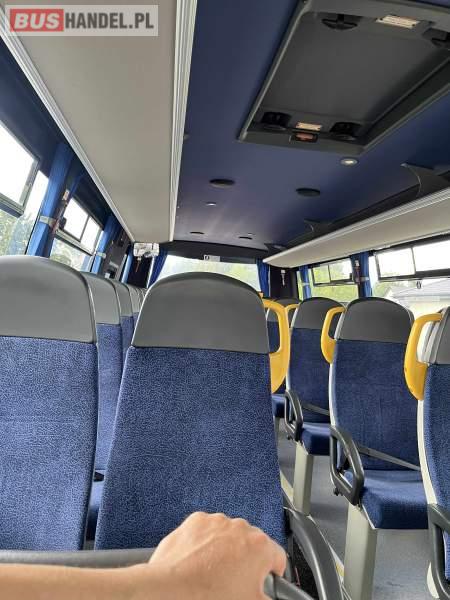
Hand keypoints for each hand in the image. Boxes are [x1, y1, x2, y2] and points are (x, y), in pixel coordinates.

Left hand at [148, 512, 286, 599]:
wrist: (171, 591)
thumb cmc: (208, 597)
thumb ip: (270, 598)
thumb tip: (270, 597)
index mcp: (260, 545)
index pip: (278, 557)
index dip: (273, 573)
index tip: (267, 581)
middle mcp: (240, 527)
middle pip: (252, 544)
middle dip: (246, 561)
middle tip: (235, 582)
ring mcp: (217, 522)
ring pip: (229, 536)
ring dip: (225, 550)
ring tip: (213, 574)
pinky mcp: (196, 520)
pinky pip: (207, 531)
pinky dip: (205, 543)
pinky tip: (199, 562)